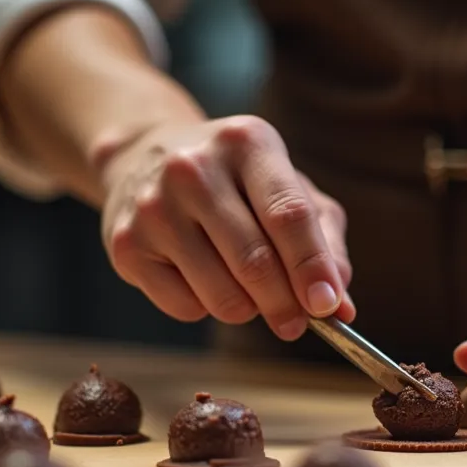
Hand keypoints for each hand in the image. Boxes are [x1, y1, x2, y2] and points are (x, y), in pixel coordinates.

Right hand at [100, 115, 354, 339]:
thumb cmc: (233, 179)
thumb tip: (340, 305)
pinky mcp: (126, 245)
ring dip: (247, 309)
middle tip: (296, 323)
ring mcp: (154, 207)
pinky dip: (206, 308)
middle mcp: (193, 168)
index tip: (328, 306)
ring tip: (246, 288)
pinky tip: (202, 277)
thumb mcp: (286, 186)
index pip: (288, 215)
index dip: (312, 268)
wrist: (143, 157)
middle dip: (285, 305)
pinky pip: (186, 308)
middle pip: (255, 263)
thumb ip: (324, 241)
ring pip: (222, 296)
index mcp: (245, 142)